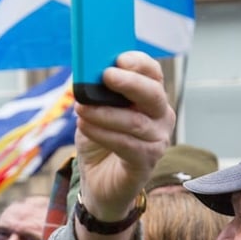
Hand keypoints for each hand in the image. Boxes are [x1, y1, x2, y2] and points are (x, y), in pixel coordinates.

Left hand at [74, 51, 173, 239]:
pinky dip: (103, 133)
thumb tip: (86, 73)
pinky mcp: (147, 161)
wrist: (98, 181)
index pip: (153, 73)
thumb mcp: (92, 111)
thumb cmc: (98, 140)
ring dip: (104, 113)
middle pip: (152, 94)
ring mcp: (157, 140)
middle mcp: (160, 116)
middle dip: (129, 83)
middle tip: (106, 75)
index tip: (118, 58)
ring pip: (135, 122)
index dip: (138, 63)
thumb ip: (94, 94)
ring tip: (80, 109)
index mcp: (149, 97)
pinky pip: (127, 144)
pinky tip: (84, 127)